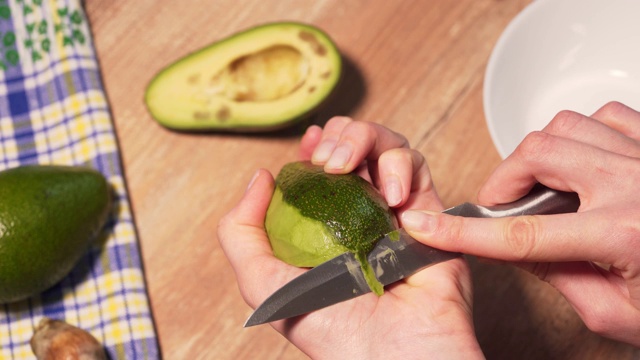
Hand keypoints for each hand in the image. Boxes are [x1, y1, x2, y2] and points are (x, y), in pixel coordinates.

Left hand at [218, 117, 482, 358]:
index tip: (309, 140)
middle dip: (340, 136)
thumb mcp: (262, 283)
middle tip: (327, 160)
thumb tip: (260, 178)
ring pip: (386, 146)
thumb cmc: (332, 330)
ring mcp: (394, 211)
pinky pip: (418, 167)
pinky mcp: (428, 211)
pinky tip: (390, 197)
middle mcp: (361, 213)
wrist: (394, 355)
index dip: (315, 145)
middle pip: (354, 146)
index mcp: (324, 226)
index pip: (320, 167)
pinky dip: (401, 168)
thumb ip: (241, 233)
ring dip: (365, 139)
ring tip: (348, 166)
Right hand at [401, 102, 639, 345]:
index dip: (463, 232)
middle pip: (538, 153)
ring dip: (541, 154)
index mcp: (623, 236)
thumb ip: (560, 280)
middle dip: (505, 179)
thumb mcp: (617, 314)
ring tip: (546, 183)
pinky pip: (607, 115)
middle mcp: (634, 186)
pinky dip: (581, 133)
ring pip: (567, 126)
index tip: (427, 226)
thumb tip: (521, 250)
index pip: (519, 234)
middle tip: (504, 204)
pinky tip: (583, 160)